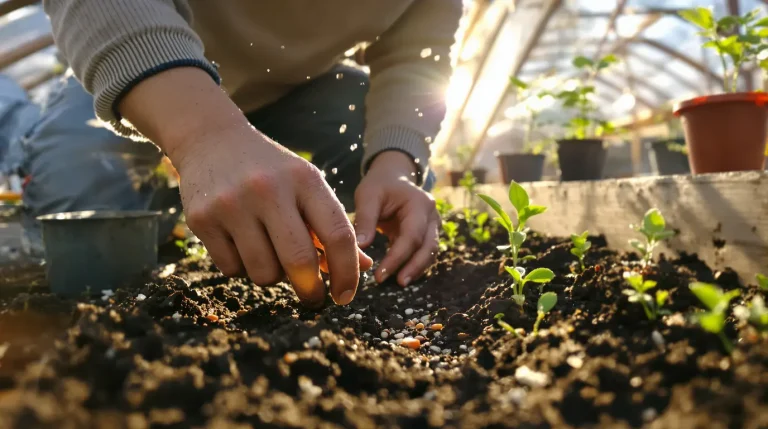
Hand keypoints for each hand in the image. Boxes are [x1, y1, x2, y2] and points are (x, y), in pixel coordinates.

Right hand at [118, 68, 371, 307]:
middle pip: (299, 261)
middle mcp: (268, 189)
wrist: (212, 140)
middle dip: (311, 290)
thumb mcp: (306, 185)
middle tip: (314, 298)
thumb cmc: (272, 170)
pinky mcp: (202, 219)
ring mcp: (232, 204)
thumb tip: (363, 267)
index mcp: (304, 179)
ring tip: (270, 255)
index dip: (347, 272)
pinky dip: (242, 268)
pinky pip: (232, 270)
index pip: (338, 234)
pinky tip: (241, 244)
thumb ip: (333, 225)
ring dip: (273, 277)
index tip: (345, 294)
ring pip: (264, 273)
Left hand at [354, 151, 439, 286]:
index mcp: (419, 204)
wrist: (393, 177)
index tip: (380, 274)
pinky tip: (401, 274)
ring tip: (400, 282)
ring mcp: (432, 225)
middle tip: (398, 283)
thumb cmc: (379, 186)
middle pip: (429, 247)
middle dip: (414, 267)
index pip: (412, 236)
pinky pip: (424, 253)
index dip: (398, 257)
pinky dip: (414, 265)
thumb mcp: (368, 196)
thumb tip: (360, 249)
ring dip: (417, 269)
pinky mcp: (427, 234)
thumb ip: (365, 220)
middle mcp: (431, 215)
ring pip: (430, 252)